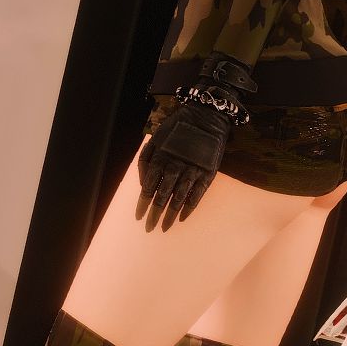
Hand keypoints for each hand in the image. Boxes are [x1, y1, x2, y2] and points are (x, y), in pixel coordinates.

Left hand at [136, 54, 254, 231]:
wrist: (206, 117)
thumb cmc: (177, 128)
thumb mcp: (155, 139)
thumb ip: (146, 160)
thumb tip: (143, 183)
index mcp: (160, 158)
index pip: (148, 187)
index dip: (143, 204)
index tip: (139, 217)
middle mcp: (175, 166)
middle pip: (162, 196)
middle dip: (155, 214)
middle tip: (150, 228)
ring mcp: (192, 170)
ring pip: (179, 198)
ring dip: (171, 214)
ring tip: (165, 227)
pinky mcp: (207, 173)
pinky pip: (197, 194)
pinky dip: (189, 207)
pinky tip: (182, 217)